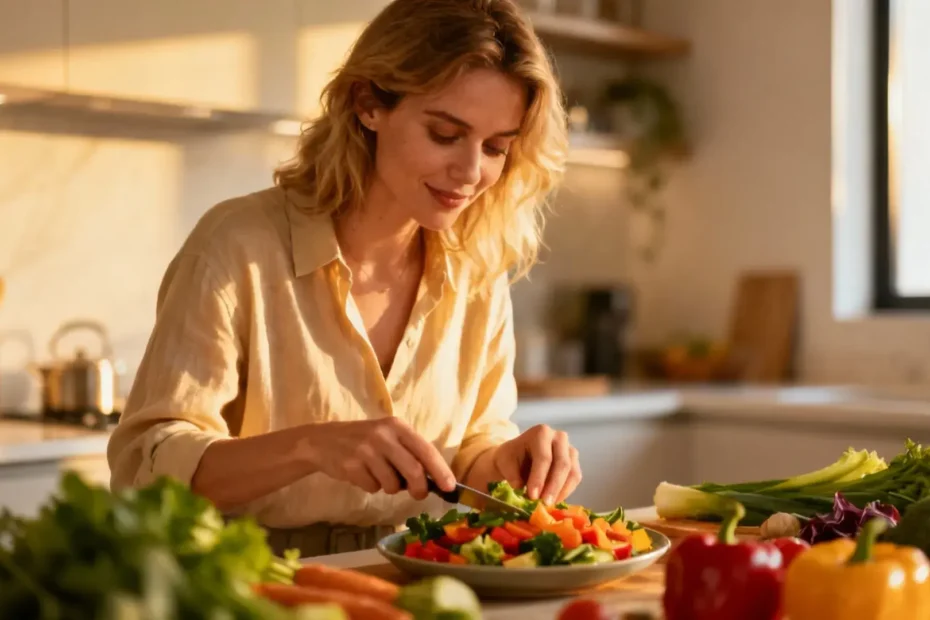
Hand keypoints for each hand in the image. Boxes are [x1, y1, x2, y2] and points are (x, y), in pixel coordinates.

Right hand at [304, 418, 455, 499]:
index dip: (441, 471)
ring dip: (390, 487)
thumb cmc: (364, 441)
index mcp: (397, 426)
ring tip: (379, 475)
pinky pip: (372, 487)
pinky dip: (371, 486)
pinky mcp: (351, 466)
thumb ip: (410, 453)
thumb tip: (435, 480)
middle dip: (420, 488)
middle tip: (419, 495)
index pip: (426, 450)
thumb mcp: (388, 437)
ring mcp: (366, 450)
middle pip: (414, 470)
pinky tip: (362, 474)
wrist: (323, 441)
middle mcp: (383, 435)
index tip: (450, 488)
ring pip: (392, 484)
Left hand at [489, 424, 581, 504]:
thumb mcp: (505, 462)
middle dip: (553, 486)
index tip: (532, 496)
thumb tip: (519, 486)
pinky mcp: (574, 462)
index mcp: (541, 432)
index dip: (539, 478)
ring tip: (548, 504)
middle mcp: (559, 437)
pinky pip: (575, 478)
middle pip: (562, 464)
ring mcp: (569, 449)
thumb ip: (511, 473)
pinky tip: (554, 500)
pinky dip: (566, 491)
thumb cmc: (512, 458)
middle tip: (544, 503)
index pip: (544, 457)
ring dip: (561, 491)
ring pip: (572, 472)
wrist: (519, 456)